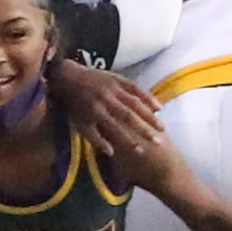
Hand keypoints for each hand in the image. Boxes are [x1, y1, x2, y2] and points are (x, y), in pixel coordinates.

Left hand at [41, 61, 165, 162]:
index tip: (141, 151)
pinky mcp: (118, 79)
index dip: (128, 141)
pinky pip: (136, 88)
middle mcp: (106, 100)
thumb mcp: (80, 124)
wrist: (69, 77)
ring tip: (162, 128)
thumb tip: (112, 152)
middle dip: (144, 130)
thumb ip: (96, 139)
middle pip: (129, 117)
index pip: (115, 130)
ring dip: (150, 116)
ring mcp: (113, 88)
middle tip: (158, 142)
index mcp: (96, 112)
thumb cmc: (75, 105)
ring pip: (135, 103)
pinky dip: (148, 97)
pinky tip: (159, 107)